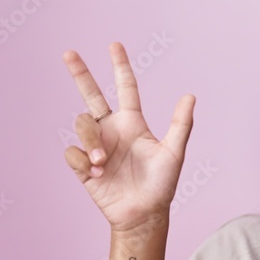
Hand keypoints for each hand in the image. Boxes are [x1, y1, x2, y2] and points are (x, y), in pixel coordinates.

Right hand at [62, 42, 194, 232]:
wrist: (143, 214)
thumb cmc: (161, 185)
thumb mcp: (173, 154)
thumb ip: (180, 125)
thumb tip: (190, 95)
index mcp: (133, 123)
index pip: (125, 89)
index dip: (121, 67)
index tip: (115, 45)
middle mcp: (112, 130)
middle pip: (91, 95)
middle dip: (81, 74)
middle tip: (69, 53)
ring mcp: (96, 146)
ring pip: (81, 125)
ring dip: (90, 142)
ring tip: (102, 162)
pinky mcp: (82, 166)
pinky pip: (71, 152)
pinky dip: (81, 160)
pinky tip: (95, 172)